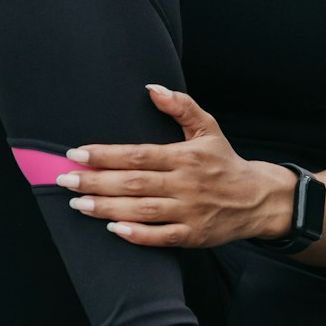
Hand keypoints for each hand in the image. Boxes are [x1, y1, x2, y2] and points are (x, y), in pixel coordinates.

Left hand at [55, 84, 290, 247]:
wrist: (259, 199)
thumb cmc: (226, 162)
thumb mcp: (209, 129)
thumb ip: (181, 107)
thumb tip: (152, 88)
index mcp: (187, 156)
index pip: (139, 154)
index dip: (105, 154)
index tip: (76, 153)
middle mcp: (187, 184)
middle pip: (134, 183)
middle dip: (95, 181)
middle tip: (65, 180)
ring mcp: (190, 211)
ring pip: (142, 210)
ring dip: (106, 208)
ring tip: (78, 204)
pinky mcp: (193, 235)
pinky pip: (160, 236)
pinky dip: (137, 234)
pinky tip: (113, 229)